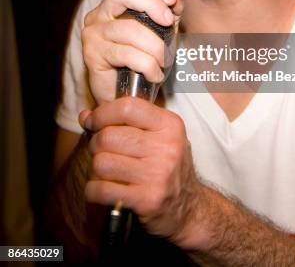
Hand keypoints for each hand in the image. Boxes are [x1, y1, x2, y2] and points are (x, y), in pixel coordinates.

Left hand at [79, 97, 202, 241]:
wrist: (188, 209)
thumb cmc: (166, 166)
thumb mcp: (156, 136)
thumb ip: (124, 122)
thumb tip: (85, 116)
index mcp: (169, 125)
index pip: (127, 108)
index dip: (101, 114)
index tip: (92, 122)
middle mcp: (166, 147)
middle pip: (108, 136)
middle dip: (95, 145)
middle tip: (103, 152)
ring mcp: (158, 174)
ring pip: (101, 162)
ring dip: (96, 169)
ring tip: (108, 172)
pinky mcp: (146, 200)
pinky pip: (101, 189)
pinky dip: (94, 191)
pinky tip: (104, 190)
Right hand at [81, 0, 182, 103]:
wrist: (124, 97)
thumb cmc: (143, 62)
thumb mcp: (161, 31)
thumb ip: (168, 11)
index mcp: (113, 4)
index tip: (173, 0)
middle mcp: (98, 15)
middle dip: (152, 4)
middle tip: (170, 23)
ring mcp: (93, 34)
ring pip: (129, 29)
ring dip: (155, 46)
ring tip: (164, 61)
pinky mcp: (92, 56)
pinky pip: (127, 55)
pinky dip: (148, 65)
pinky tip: (155, 74)